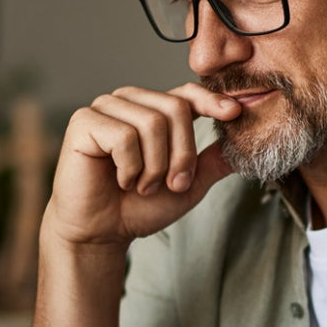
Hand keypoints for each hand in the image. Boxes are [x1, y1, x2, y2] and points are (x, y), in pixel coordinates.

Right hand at [43, 83, 240, 248]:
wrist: (102, 232)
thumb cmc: (139, 206)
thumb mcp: (188, 185)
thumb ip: (212, 162)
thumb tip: (242, 146)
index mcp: (153, 109)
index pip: (186, 94)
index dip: (211, 101)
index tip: (234, 114)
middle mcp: (129, 101)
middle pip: (175, 109)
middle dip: (182, 155)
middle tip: (171, 185)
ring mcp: (105, 108)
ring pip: (152, 123)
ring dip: (155, 167)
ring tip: (142, 186)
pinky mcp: (83, 122)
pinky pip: (124, 137)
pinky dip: (130, 168)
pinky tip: (121, 180)